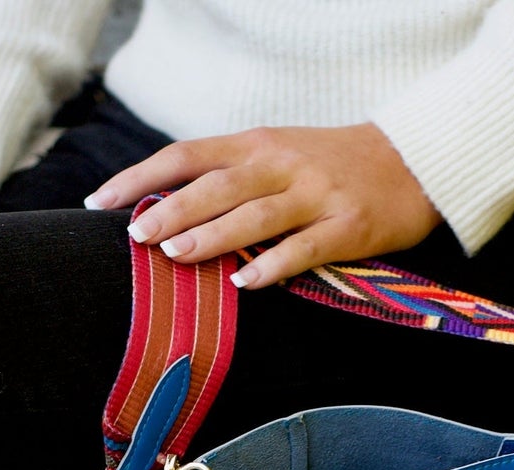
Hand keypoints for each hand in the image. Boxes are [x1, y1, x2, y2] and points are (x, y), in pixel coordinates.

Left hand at [85, 123, 440, 288]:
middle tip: (136, 235)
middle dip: (172, 209)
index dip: (142, 177)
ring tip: (176, 255)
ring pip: (254, 215)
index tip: (103, 202)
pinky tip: (246, 282)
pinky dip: (274, 265)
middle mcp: (282, 164)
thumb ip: (232, 177)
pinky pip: (305, 248)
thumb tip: (169, 209)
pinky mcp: (346, 227)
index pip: (187, 155)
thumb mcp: (279, 155)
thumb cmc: (333, 165)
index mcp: (257, 144)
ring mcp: (315, 195)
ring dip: (212, 235)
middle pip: (216, 185)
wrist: (411, 162)